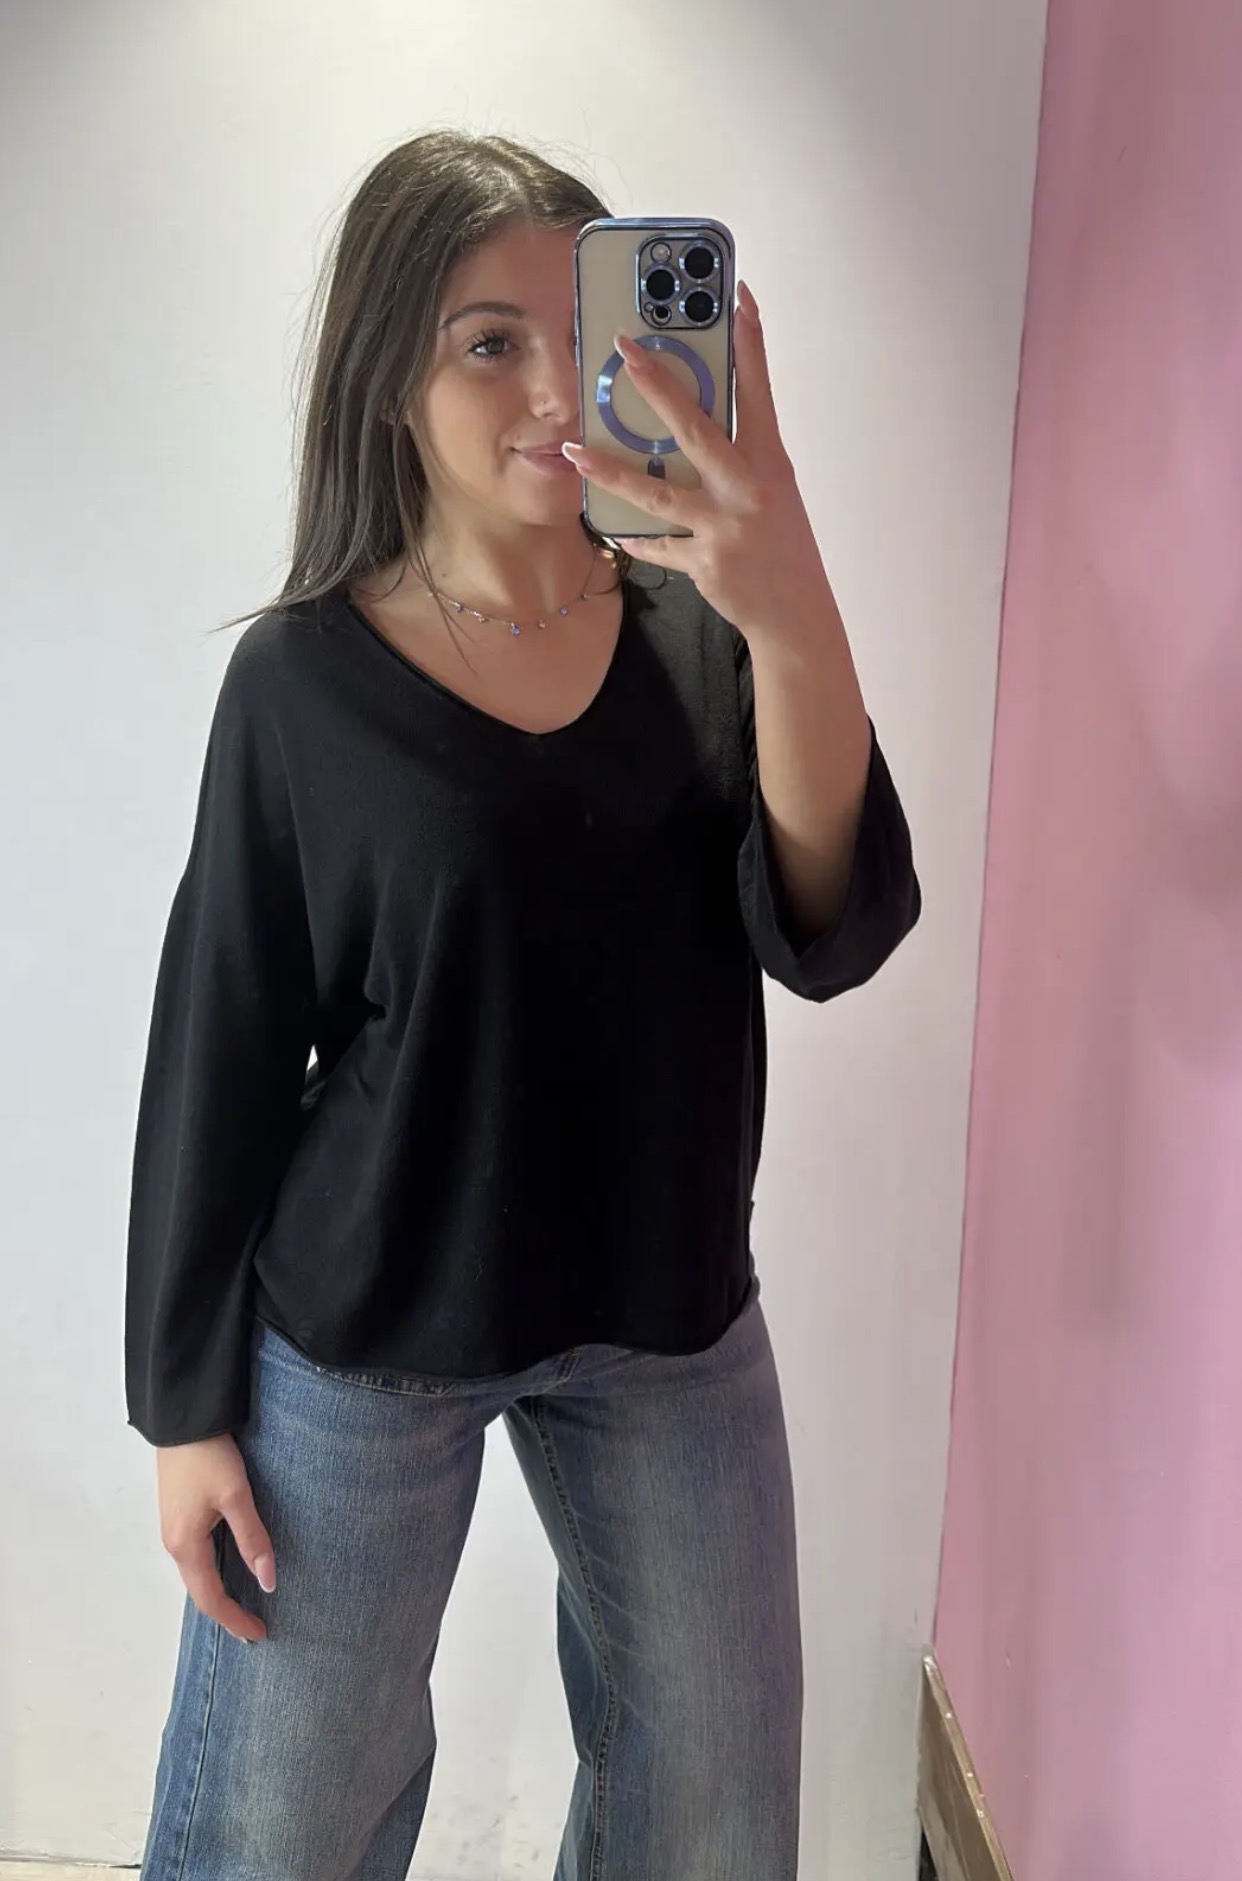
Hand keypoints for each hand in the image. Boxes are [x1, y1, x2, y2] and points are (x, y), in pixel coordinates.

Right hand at [156, 1434, 274, 1643]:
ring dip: (219, 1594)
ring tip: (245, 1605)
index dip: (235, 1620)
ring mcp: (173, 1531)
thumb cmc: (209, 1457)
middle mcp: (174, 1544)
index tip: (260, 1634)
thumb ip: (253, 1539)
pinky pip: (195, 1558)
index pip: (211, 1599)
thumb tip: (268, 1581)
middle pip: (200, 1592)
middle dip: (226, 1613)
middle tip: (255, 1628)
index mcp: (185, 1546)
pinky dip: (212, 1574)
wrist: (183, 1422)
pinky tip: (229, 1571)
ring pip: (196, 1576)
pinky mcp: (178, 1517)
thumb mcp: (236, 1496)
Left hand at [563, 281, 837, 644]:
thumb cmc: (783, 545)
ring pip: (657, 492)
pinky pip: (657, 544)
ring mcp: (724, 527)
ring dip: (610, 471)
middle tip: (625, 349)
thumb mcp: (773, 492)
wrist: (796, 614)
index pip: (759, 391)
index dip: (751, 342)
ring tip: (573, 451)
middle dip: (658, 385)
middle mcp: (748, 489)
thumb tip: (689, 426)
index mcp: (770, 463)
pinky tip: (612, 528)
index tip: (738, 295)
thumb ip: (738, 459)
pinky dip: (635, 537)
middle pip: (696, 429)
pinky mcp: (704, 562)